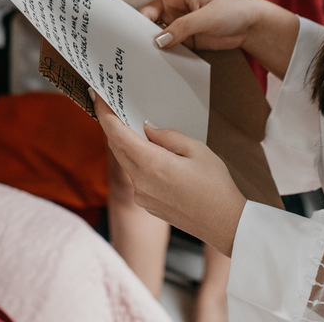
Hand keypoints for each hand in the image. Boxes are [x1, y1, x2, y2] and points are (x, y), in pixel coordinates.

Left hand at [92, 93, 245, 255]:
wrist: (226, 225)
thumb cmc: (216, 187)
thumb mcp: (197, 150)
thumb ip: (167, 136)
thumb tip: (148, 129)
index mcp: (151, 164)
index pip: (117, 134)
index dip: (104, 114)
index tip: (98, 98)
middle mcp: (140, 182)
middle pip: (117, 148)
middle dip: (112, 126)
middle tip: (114, 107)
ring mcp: (142, 196)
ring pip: (126, 163)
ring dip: (126, 145)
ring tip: (135, 128)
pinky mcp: (148, 205)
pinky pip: (136, 178)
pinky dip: (137, 162)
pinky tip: (151, 155)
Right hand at [101, 0, 297, 78]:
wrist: (254, 26)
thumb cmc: (233, 10)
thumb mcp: (208, 17)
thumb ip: (182, 28)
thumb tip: (157, 42)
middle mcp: (173, 4)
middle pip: (145, 13)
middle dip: (133, 25)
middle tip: (119, 38)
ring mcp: (177, 22)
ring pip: (152, 31)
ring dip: (145, 40)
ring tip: (132, 52)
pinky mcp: (184, 38)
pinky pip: (165, 44)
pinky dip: (157, 52)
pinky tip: (150, 61)